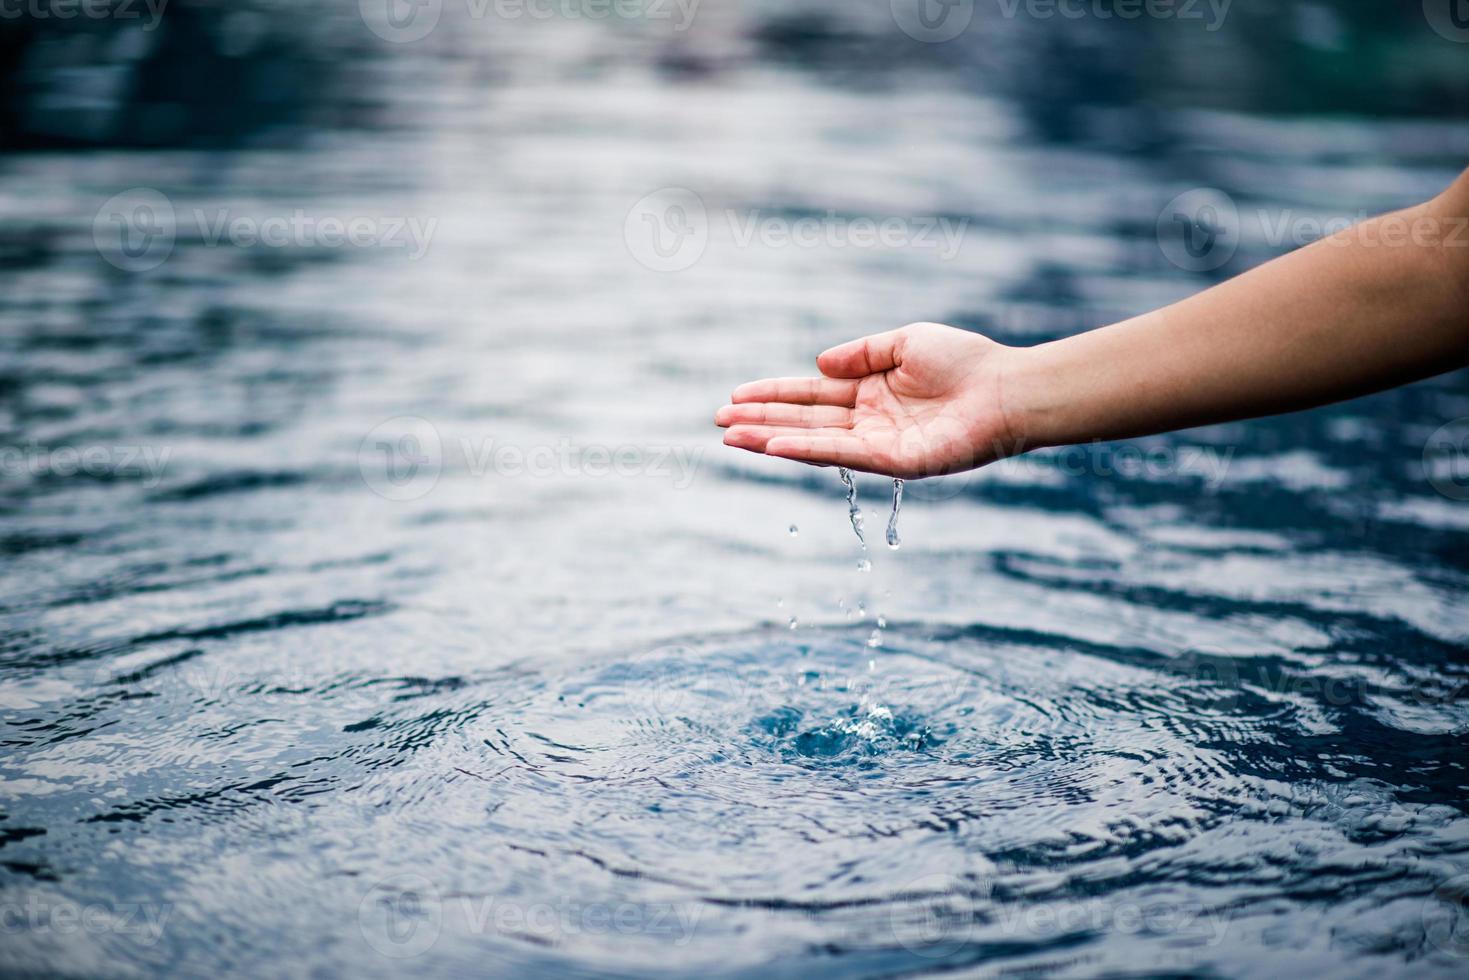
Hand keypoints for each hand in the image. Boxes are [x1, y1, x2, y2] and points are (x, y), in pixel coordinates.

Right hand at [715, 322, 1021, 478]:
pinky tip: (774, 447)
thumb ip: (860, 354)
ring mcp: (879, 445)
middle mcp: (868, 422)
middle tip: (718, 421)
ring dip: (770, 440)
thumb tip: (818, 366)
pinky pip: (842, 455)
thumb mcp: (904, 343)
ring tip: (731, 437)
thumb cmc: (966, 362)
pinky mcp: (895, 463)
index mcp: (870, 392)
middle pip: (802, 422)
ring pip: (813, 441)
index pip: (810, 396)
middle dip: (759, 421)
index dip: (773, 396)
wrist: (1006, 388)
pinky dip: (806, 451)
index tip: (736, 396)